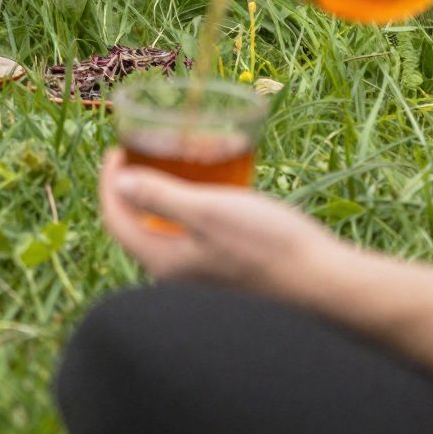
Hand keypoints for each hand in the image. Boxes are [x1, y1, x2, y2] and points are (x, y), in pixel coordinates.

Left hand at [99, 148, 332, 296]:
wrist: (323, 284)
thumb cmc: (267, 245)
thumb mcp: (209, 211)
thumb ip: (161, 196)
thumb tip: (120, 184)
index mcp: (163, 261)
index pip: (116, 219)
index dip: (109, 182)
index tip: (117, 149)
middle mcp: (176, 277)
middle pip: (137, 227)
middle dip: (134, 189)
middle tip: (144, 155)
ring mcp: (202, 279)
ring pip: (167, 233)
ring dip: (163, 199)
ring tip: (179, 169)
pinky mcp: (226, 276)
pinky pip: (193, 240)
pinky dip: (191, 214)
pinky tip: (217, 197)